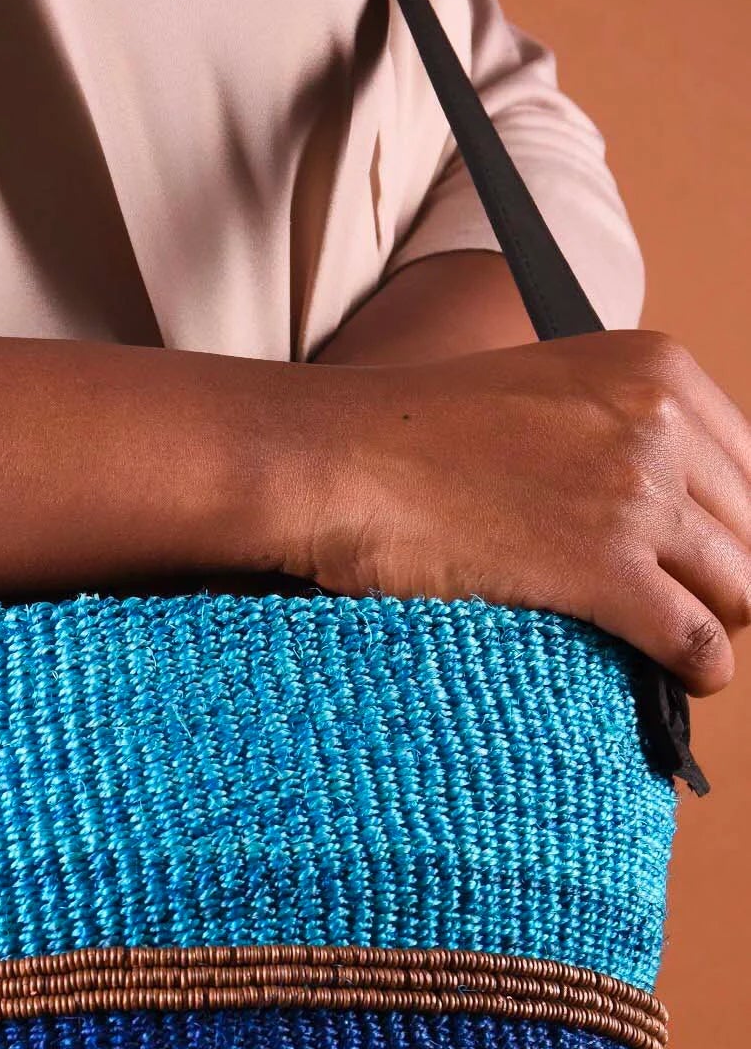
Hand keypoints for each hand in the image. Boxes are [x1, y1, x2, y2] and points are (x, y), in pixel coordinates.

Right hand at [271, 329, 750, 694]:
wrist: (339, 460)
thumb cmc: (413, 439)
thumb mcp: (547, 395)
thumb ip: (619, 432)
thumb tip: (673, 516)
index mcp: (657, 369)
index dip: (739, 529)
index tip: (714, 565)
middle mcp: (660, 422)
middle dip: (735, 581)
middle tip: (698, 614)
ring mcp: (635, 492)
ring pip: (742, 587)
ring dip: (724, 629)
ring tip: (688, 653)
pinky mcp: (602, 566)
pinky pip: (698, 636)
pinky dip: (703, 668)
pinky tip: (687, 679)